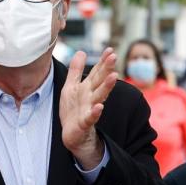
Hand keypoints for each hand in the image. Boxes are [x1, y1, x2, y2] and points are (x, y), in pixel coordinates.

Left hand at [60, 48, 117, 169]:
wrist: (72, 135)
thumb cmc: (73, 110)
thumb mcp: (71, 87)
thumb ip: (76, 70)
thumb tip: (81, 51)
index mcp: (87, 87)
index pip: (97, 72)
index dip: (102, 61)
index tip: (110, 49)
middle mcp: (91, 97)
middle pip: (100, 81)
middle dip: (106, 69)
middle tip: (114, 56)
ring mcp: (89, 109)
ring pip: (99, 96)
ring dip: (106, 87)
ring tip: (113, 76)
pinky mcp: (85, 123)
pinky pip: (91, 117)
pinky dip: (95, 112)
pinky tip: (100, 107)